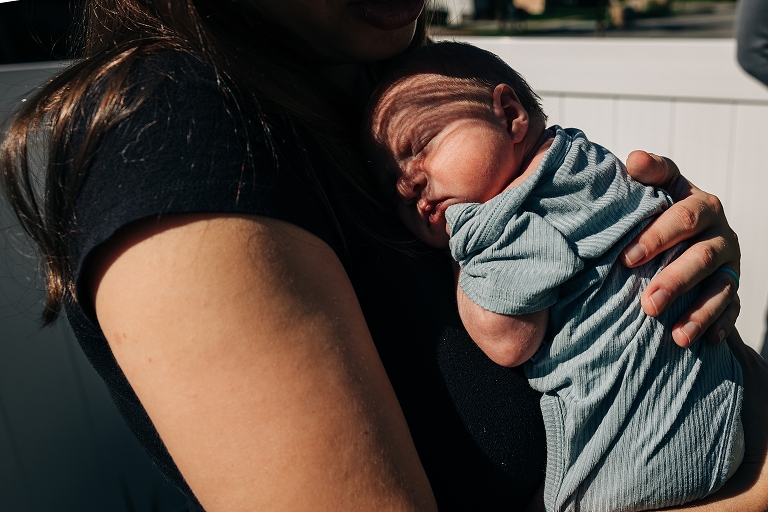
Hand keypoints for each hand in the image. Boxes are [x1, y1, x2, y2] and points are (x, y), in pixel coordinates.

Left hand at [622, 151, 739, 347]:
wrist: (687, 237)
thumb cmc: (663, 211)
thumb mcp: (659, 189)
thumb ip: (651, 173)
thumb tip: (633, 160)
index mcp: (702, 207)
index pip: (684, 218)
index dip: (657, 236)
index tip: (627, 257)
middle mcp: (721, 236)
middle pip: (701, 258)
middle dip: (674, 281)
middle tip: (647, 303)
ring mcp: (730, 266)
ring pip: (719, 289)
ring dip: (697, 312)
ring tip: (675, 334)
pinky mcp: (733, 292)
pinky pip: (731, 311)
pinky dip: (717, 326)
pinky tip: (701, 342)